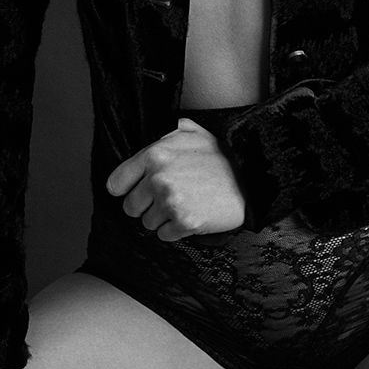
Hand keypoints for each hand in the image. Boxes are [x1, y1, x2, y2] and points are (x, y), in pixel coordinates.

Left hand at [107, 117, 246, 240]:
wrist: (252, 177)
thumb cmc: (221, 156)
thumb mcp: (192, 133)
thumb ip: (166, 134)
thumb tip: (155, 137)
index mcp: (154, 155)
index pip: (116, 183)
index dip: (127, 188)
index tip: (137, 190)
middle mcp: (158, 178)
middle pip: (130, 207)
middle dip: (147, 205)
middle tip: (169, 197)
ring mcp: (171, 201)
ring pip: (147, 223)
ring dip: (163, 218)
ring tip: (185, 203)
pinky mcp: (185, 222)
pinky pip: (164, 235)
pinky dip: (176, 230)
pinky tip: (192, 215)